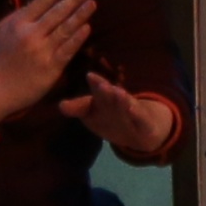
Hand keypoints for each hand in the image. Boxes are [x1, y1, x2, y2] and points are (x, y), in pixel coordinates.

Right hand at [0, 0, 96, 139]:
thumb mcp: (4, 31)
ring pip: (65, 29)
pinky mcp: (51, 67)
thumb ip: (21, 16)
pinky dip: (78, 37)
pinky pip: (68, 49)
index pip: (42, 0)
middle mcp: (31, 35)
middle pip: (57, 12)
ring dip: (81, 14)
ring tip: (92, 2)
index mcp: (18, 23)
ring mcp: (42, 51)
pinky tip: (87, 27)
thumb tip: (41, 0)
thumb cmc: (0, 57)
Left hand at [62, 69, 180, 160]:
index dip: (96, 83)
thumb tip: (61, 105)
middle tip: (100, 82)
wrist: (142, 130)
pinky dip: (136, 113)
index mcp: (105, 98)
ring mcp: (132, 110)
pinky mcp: (144, 122)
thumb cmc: (112, 117)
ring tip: (118, 92)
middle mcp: (118, 101)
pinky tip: (133, 109)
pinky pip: (140, 117)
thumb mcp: (93, 113)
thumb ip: (77, 108)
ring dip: (122, 99)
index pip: (98, 89)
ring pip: (125, 104)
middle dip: (106, 88)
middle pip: (111, 94)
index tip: (89, 75)